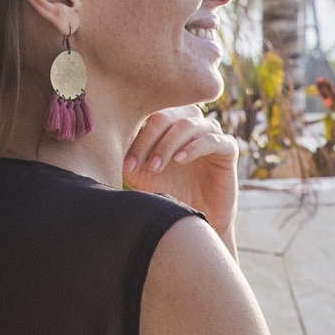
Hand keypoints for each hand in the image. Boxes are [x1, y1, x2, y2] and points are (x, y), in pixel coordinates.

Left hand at [123, 108, 240, 239]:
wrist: (195, 218)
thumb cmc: (168, 193)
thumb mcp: (142, 176)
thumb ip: (129, 157)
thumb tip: (105, 144)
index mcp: (168, 125)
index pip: (149, 118)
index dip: (138, 139)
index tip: (127, 166)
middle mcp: (190, 124)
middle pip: (167, 115)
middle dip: (151, 139)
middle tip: (142, 165)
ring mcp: (210, 134)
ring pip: (189, 124)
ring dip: (169, 144)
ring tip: (157, 166)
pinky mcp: (228, 149)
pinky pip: (213, 139)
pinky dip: (194, 147)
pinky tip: (180, 160)